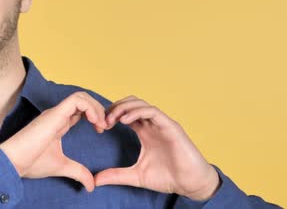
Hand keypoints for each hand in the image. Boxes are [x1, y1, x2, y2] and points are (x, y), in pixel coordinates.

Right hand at [0, 92, 106, 191]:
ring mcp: (56, 112)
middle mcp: (57, 115)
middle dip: (99, 109)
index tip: (101, 130)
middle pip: (83, 100)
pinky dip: (90, 107)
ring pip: (81, 96)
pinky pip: (76, 100)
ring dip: (96, 107)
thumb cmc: (31, 162)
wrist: (15, 162)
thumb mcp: (61, 166)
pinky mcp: (55, 114)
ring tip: (101, 123)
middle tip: (105, 126)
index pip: (80, 110)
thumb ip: (78, 172)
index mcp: (58, 123)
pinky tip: (95, 121)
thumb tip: (91, 185)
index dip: (95, 115)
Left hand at [94, 95, 219, 200]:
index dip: (112, 115)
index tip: (101, 125)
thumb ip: (116, 175)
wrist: (190, 184)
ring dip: (124, 107)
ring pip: (140, 103)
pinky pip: (152, 111)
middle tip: (104, 120)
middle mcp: (153, 124)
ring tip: (112, 118)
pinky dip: (137, 112)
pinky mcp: (170, 126)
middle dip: (115, 107)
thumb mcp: (136, 176)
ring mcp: (162, 123)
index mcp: (145, 131)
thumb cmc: (168, 178)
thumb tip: (96, 181)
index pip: (126, 113)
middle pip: (131, 103)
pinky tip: (125, 121)